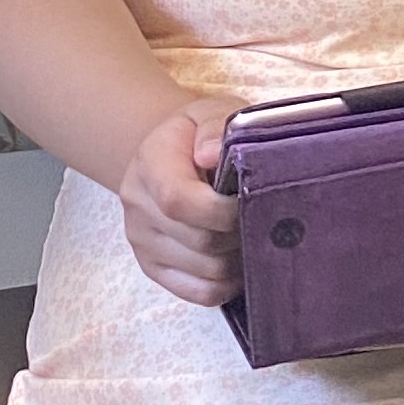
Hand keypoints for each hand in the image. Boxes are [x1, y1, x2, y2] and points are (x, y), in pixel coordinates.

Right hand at [120, 108, 242, 305]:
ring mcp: (143, 242)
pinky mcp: (154, 267)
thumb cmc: (198, 135)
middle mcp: (138, 207)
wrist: (169, 154)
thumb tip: (212, 154)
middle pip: (199, 241)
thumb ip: (214, 127)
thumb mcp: (209, 111)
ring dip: (238, 259)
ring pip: (204, 271)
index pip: (179, 201)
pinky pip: (198, 293)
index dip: (222, 210)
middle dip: (240, 234)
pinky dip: (227, 284)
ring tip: (253, 235)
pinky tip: (239, 261)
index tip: (252, 200)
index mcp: (150, 164)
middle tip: (265, 218)